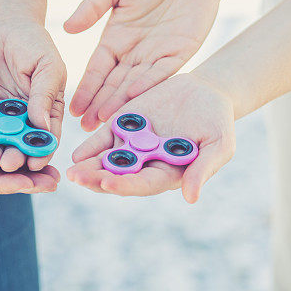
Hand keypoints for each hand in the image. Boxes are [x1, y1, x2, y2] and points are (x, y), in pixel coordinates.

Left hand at [0, 21, 66, 172]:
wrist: (4, 25)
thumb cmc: (33, 43)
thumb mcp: (47, 66)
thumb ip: (44, 94)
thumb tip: (42, 126)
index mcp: (47, 111)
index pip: (46, 137)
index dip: (42, 152)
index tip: (36, 164)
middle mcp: (25, 119)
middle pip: (21, 144)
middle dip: (15, 156)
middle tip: (8, 164)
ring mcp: (1, 116)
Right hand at [65, 0, 225, 130]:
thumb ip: (92, 6)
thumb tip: (67, 29)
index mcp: (115, 39)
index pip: (97, 70)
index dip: (86, 89)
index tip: (73, 109)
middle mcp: (134, 54)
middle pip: (113, 85)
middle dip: (99, 106)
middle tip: (86, 129)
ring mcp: (156, 56)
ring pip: (134, 85)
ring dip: (120, 103)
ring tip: (106, 122)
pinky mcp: (179, 54)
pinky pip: (161, 73)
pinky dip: (148, 85)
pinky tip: (135, 97)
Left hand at [66, 73, 235, 203]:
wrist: (207, 92)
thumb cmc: (218, 123)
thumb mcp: (218, 145)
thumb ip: (203, 169)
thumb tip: (191, 198)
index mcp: (167, 173)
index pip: (144, 183)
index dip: (126, 184)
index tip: (108, 183)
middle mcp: (146, 164)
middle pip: (119, 176)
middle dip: (97, 179)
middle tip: (78, 179)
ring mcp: (133, 145)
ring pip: (107, 160)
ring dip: (89, 167)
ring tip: (72, 171)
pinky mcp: (124, 126)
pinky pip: (104, 139)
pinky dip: (91, 146)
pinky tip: (77, 153)